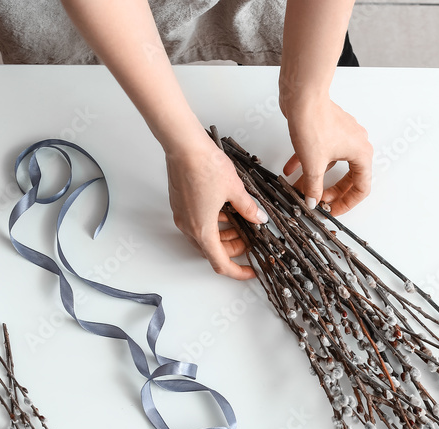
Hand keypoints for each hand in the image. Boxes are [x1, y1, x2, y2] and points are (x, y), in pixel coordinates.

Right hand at [165, 138, 268, 279]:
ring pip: (204, 238)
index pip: (220, 264)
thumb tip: (258, 218)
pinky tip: (226, 210)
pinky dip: (213, 224)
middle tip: (250, 241)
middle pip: (211, 251)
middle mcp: (189, 226)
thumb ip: (248, 208)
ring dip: (222, 237)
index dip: (237, 272)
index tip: (250, 271)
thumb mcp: (235, 190)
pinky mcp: (180, 204)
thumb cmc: (205, 165)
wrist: (183, 146)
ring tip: (241, 224)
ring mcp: (182, 215)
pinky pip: (197, 224)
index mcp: (202, 230)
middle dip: (232, 250)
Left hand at [282, 97, 371, 215]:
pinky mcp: (328, 130)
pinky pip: (321, 152)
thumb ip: (314, 186)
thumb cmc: (314, 121)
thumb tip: (312, 200)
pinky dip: (308, 162)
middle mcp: (356, 144)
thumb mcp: (313, 164)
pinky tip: (291, 171)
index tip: (334, 210)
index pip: (361, 187)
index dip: (348, 203)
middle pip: (347, 177)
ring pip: (331, 165)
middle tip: (318, 201)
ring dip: (316, 178)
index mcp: (361, 153)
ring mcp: (342, 135)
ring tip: (299, 189)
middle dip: (330, 191)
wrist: (302, 95)